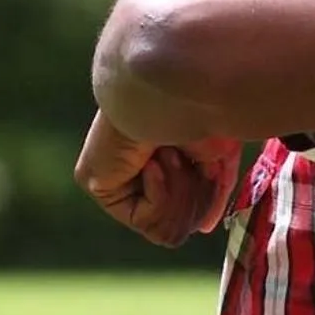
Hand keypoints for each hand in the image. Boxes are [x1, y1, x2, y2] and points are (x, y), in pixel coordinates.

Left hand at [74, 114, 239, 247]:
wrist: (172, 86)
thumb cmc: (200, 107)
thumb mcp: (218, 154)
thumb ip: (213, 192)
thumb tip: (205, 228)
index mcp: (160, 159)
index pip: (188, 212)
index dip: (205, 198)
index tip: (206, 167)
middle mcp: (134, 170)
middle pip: (180, 225)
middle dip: (192, 194)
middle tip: (182, 156)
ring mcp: (113, 177)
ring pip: (165, 228)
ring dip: (178, 191)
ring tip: (168, 154)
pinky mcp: (96, 182)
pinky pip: (145, 221)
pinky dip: (159, 192)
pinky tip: (151, 162)